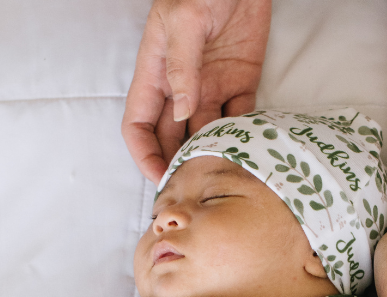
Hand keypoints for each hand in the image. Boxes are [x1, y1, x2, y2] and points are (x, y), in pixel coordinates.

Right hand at [123, 0, 272, 182]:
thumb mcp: (185, 17)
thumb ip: (181, 65)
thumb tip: (183, 112)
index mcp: (155, 72)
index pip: (139, 125)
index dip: (144, 154)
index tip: (160, 177)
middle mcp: (181, 86)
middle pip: (172, 138)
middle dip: (178, 165)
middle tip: (193, 189)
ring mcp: (211, 86)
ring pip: (206, 134)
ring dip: (212, 156)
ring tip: (222, 176)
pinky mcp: (241, 82)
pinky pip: (240, 119)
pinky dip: (244, 137)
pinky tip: (248, 152)